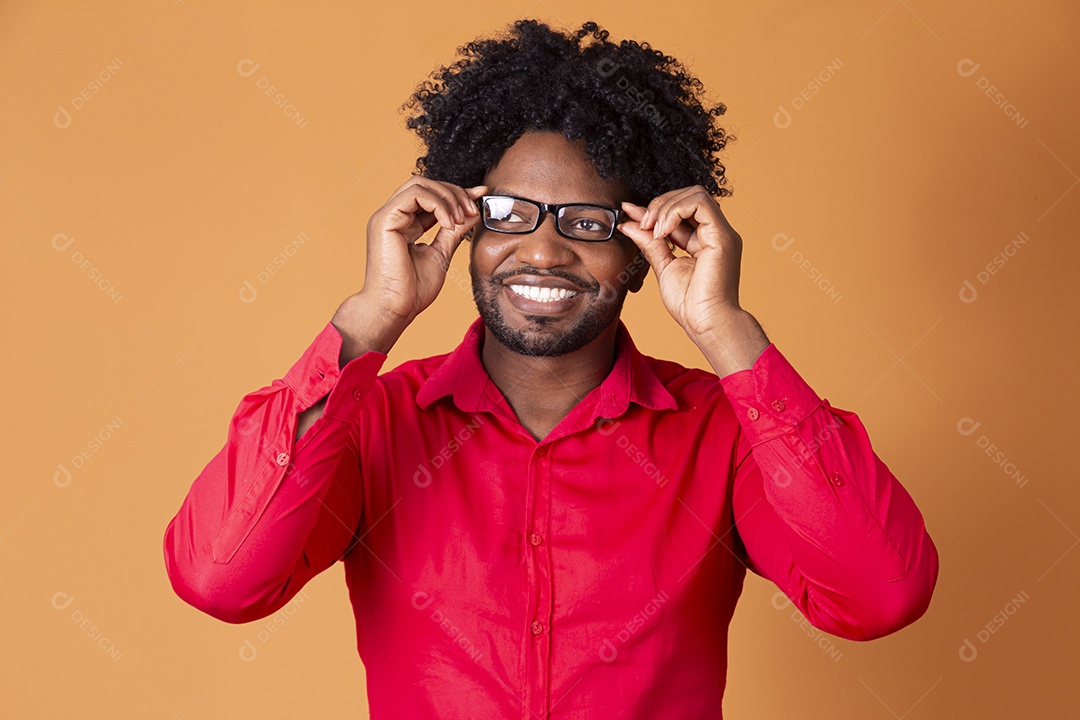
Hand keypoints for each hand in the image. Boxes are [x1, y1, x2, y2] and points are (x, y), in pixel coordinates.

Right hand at [361, 177, 486, 324]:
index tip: (480, 195)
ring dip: (447, 197)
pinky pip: (415, 194)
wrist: (395, 309)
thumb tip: (472, 212)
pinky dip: (438, 204)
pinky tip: (449, 224)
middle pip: (425, 183)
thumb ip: (454, 232)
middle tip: (472, 210)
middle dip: (454, 192)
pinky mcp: (384, 219)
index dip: (456, 193)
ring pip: (420, 184)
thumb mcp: (441, 254)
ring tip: (460, 219)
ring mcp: (387, 216)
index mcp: (404, 224)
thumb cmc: (413, 290)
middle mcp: (394, 216)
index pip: (430, 197)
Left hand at [618, 186, 769, 374]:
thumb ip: (649, 243)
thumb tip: (629, 223)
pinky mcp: (722, 237)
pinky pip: (700, 203)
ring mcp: (721, 233)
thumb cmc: (690, 304)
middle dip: (659, 204)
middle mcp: (714, 233)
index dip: (654, 209)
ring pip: (694, 194)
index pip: (680, 210)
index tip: (630, 214)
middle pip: (688, 196)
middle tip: (641, 223)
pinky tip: (662, 230)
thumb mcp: (662, 266)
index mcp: (703, 240)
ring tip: (652, 229)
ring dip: (666, 206)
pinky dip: (676, 211)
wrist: (706, 323)